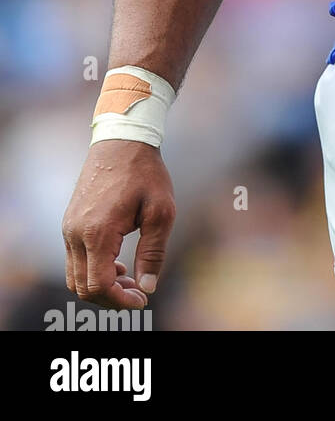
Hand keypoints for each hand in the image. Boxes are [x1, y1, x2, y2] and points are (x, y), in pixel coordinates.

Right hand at [62, 140, 175, 306]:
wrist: (121, 140)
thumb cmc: (145, 173)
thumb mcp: (161, 211)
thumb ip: (153, 252)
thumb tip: (147, 287)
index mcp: (97, 233)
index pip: (99, 286)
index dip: (120, 300)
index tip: (142, 299)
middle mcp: (75, 234)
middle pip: (83, 287)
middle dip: (110, 297)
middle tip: (138, 292)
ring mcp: (68, 228)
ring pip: (74, 277)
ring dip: (99, 285)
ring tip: (129, 276)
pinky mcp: (69, 223)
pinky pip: (74, 260)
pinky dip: (92, 270)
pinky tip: (118, 261)